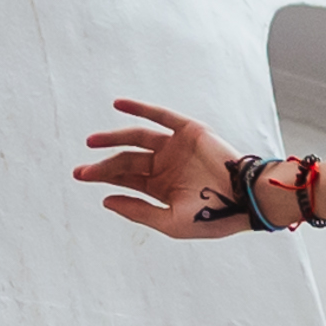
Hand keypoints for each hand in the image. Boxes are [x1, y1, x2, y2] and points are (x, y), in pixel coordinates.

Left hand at [77, 98, 261, 239]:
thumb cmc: (212, 216)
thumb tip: (106, 201)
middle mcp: (166, 166)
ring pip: (137, 138)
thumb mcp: (169, 221)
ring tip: (91, 141)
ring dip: (113, 138)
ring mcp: (176, 147)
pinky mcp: (189, 131)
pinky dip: (140, 108)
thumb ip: (138, 211)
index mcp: (162, 188)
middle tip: (80, 170)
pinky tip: (118, 104)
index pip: (127, 179)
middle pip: (127, 161)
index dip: (103, 177)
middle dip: (103, 165)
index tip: (81, 176)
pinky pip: (161, 115)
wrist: (245, 199)